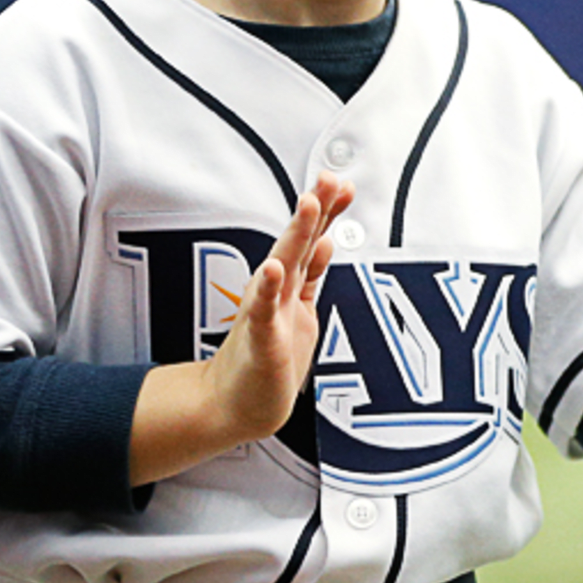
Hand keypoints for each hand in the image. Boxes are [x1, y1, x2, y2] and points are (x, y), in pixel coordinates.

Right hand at [205, 172, 353, 441]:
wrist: (238, 404)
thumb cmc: (268, 356)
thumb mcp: (298, 307)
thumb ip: (310, 273)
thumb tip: (326, 237)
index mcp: (289, 284)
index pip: (312, 240)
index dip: (328, 212)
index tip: (343, 183)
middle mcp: (277, 292)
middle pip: (298, 243)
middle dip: (314, 210)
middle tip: (326, 179)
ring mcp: (268, 314)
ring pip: (284, 268)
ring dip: (296, 236)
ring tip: (308, 205)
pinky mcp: (261, 342)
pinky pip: (263, 312)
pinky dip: (267, 291)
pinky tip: (272, 271)